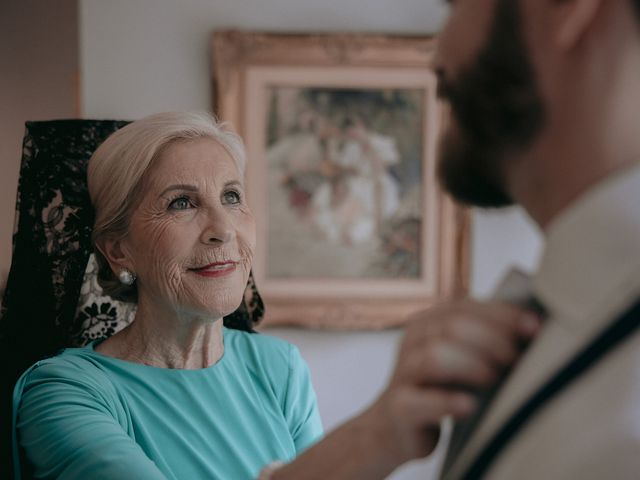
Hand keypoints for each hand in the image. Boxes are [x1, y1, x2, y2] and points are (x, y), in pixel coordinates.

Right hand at [368, 300, 540, 466]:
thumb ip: (484, 340)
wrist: (393, 428)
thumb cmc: (438, 390)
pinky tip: (469, 406)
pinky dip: (448, 402)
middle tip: (516, 362)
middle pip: (452, 327)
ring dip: (473, 366)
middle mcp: (412, 341)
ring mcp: (403, 374)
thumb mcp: (460, 358)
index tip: (535, 328)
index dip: (502, 314)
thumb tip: (536, 330)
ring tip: (495, 381)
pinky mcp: (399, 406)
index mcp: (427, 323)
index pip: (464, 306)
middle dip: (493, 341)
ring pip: (435, 356)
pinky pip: (422, 401)